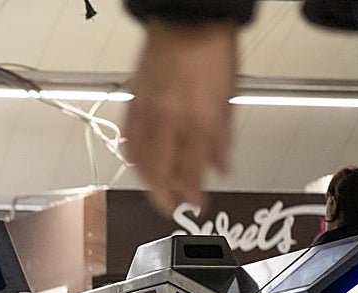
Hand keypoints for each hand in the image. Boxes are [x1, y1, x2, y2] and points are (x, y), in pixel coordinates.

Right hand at [124, 19, 238, 215]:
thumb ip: (223, 138)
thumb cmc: (213, 50)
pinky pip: (128, 139)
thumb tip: (220, 168)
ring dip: (147, 181)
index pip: (191, 172)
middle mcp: (169, 122)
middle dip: (164, 196)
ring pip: (140, 160)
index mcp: (197, 121)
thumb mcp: (229, 97)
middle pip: (160, 173)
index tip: (198, 207)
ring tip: (156, 191)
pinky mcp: (134, 103)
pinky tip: (138, 163)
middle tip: (171, 208)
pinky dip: (133, 157)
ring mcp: (147, 113)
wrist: (187, 18)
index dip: (193, 195)